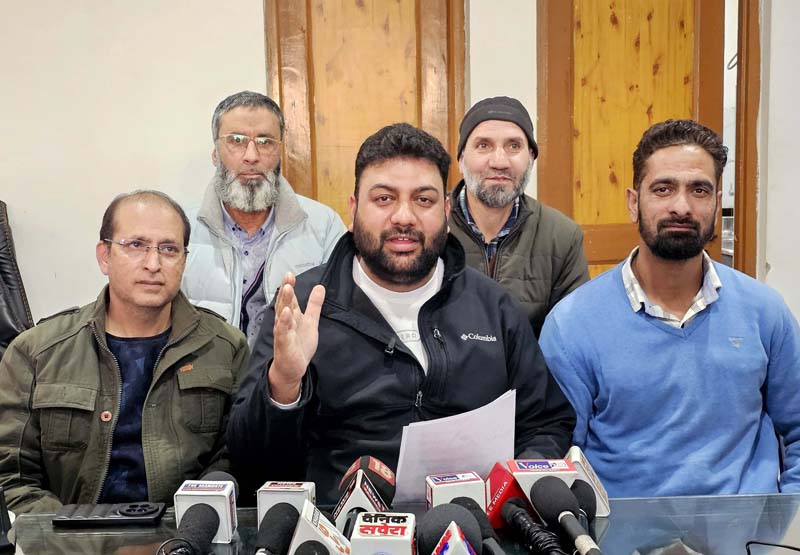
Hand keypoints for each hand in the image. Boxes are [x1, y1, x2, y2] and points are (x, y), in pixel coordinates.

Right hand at [268, 272, 325, 403]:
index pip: (290, 299)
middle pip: (284, 303)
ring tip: (287, 288)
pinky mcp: (284, 344)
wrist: (292, 368)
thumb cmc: (299, 344)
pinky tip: (286, 313)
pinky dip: (284, 322)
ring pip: (282, 315)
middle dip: (286, 290)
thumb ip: (314, 305)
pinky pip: (283, 332)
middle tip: (288, 276)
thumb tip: (320, 287)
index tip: (290, 274)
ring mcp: (283, 332)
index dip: (289, 286)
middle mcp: (285, 322)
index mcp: (291, 316)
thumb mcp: (310, 322)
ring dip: (284, 302)